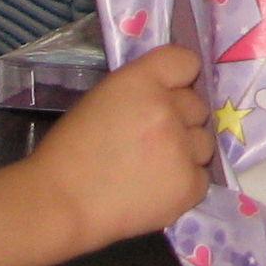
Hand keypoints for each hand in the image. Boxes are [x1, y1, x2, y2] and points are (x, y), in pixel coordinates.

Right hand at [32, 44, 214, 248]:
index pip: (186, 62)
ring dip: (186, 151)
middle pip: (198, 105)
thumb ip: (141, 90)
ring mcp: (182, 148)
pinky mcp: (189, 185)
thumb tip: (171, 94)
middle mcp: (168, 109)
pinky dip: (184, 183)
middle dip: (180, 119)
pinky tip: (156, 189)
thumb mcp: (103, 99)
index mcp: (142, 81)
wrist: (60, 203)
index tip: (169, 92)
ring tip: (154, 167)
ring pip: (205, 141)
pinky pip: (203, 177)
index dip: (179, 78)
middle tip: (150, 139)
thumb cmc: (71, 150)